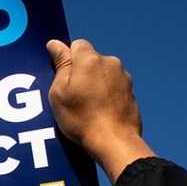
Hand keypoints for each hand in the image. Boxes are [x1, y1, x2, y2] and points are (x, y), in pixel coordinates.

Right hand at [47, 39, 154, 183]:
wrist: (113, 141)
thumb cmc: (81, 118)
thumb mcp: (59, 92)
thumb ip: (60, 65)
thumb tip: (55, 44)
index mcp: (90, 60)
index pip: (76, 45)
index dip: (67, 59)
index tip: (62, 77)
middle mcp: (110, 63)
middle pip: (91, 60)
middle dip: (81, 73)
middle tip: (72, 95)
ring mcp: (124, 77)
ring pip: (103, 73)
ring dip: (95, 84)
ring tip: (87, 107)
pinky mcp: (131, 92)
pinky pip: (113, 87)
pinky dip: (106, 95)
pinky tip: (99, 112)